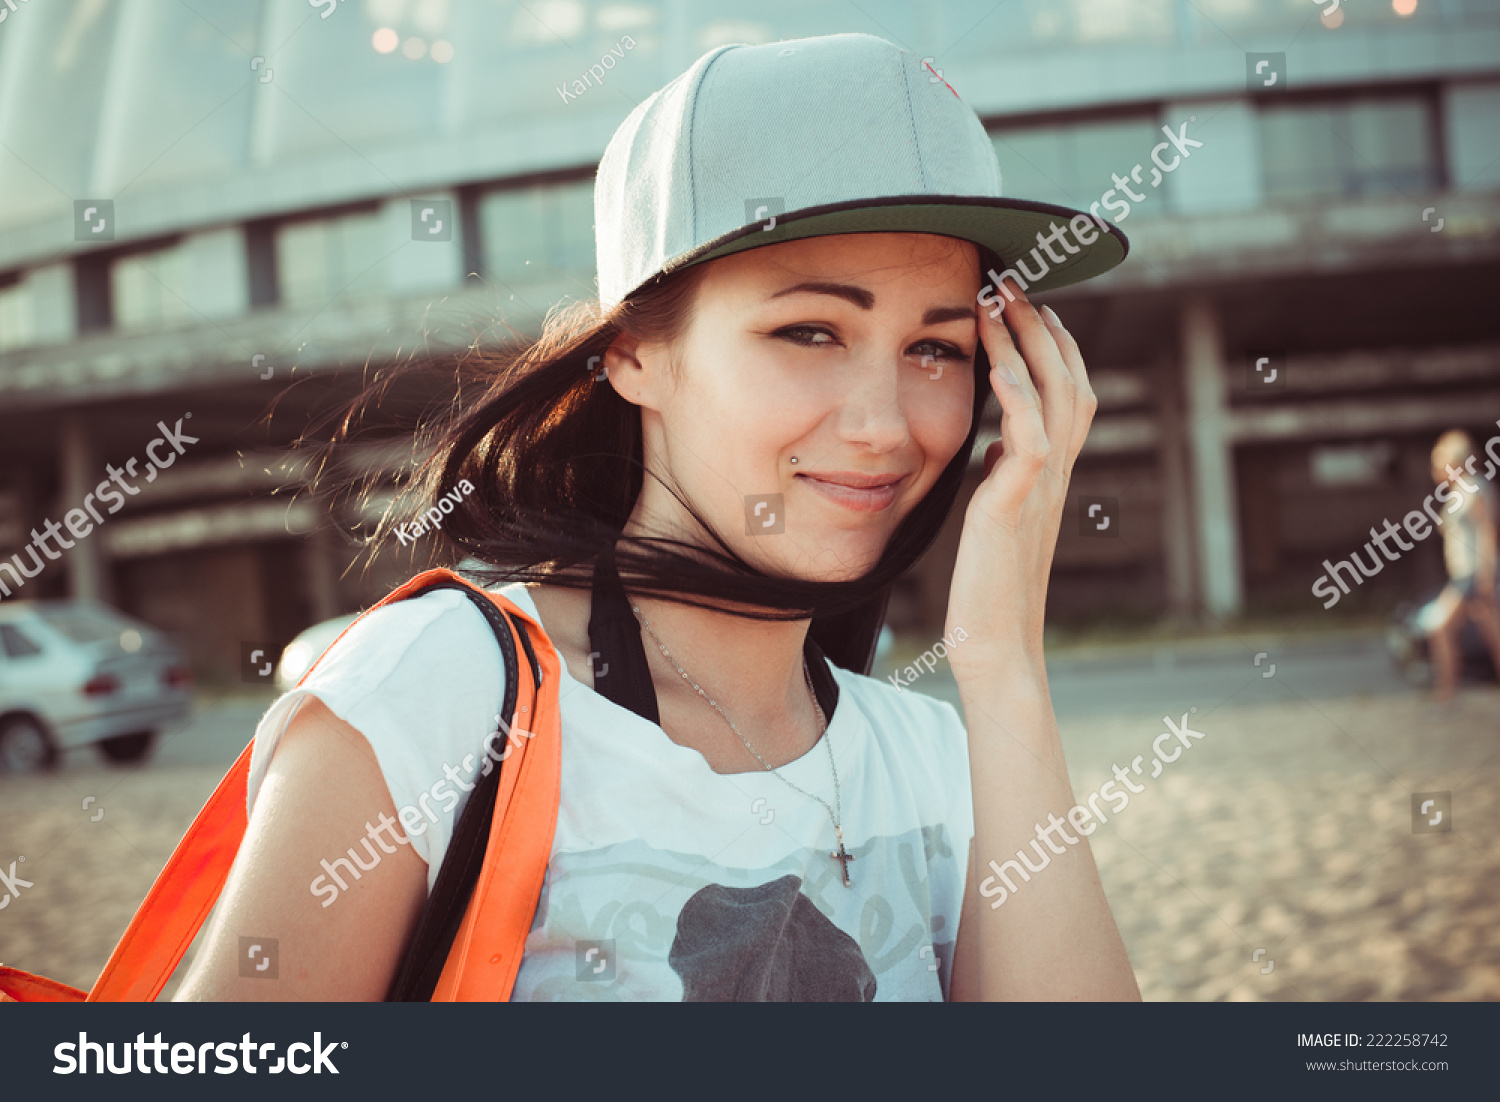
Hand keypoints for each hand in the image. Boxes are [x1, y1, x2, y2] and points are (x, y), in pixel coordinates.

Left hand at [944, 280, 1095, 680]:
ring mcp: (1040, 490)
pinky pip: (1029, 443)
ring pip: (1052, 399)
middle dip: (1041, 326)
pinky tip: (996, 367)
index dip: (1051, 345)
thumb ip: (1005, 477)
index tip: (1025, 304)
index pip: (1065, 393)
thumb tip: (999, 445)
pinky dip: (1016, 399)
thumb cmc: (989, 589)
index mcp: (1049, 475)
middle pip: (1067, 380)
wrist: (996, 647)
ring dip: (1025, 345)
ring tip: (1000, 301)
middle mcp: (1055, 475)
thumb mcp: (998, 517)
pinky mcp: (1015, 509)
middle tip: (1011, 281)